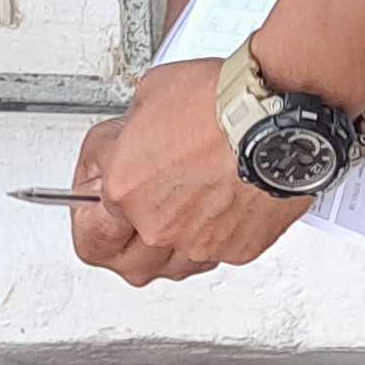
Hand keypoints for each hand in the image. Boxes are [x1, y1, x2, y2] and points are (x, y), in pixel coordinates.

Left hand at [64, 61, 315, 286]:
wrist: (276, 115)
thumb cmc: (220, 100)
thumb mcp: (149, 97)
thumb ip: (128, 138)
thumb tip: (125, 146)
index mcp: (125, 187)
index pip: (89, 227)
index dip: (92, 216)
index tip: (98, 207)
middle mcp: (157, 224)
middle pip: (125, 263)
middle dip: (125, 245)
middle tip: (131, 226)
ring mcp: (198, 242)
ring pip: (171, 267)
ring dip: (168, 248)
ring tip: (178, 217)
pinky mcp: (237, 249)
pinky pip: (213, 256)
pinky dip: (212, 238)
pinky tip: (215, 212)